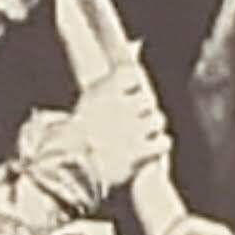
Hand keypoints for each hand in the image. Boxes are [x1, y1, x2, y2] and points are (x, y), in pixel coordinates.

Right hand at [64, 56, 171, 197]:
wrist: (70, 166)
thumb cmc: (78, 134)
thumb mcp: (88, 101)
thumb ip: (111, 86)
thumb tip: (131, 68)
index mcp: (104, 92)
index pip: (131, 74)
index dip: (133, 84)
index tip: (128, 93)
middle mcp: (120, 107)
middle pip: (147, 99)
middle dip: (143, 109)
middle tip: (132, 120)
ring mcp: (131, 130)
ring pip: (158, 120)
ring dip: (151, 127)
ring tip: (138, 135)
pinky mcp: (140, 151)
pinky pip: (163, 142)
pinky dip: (160, 144)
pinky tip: (150, 147)